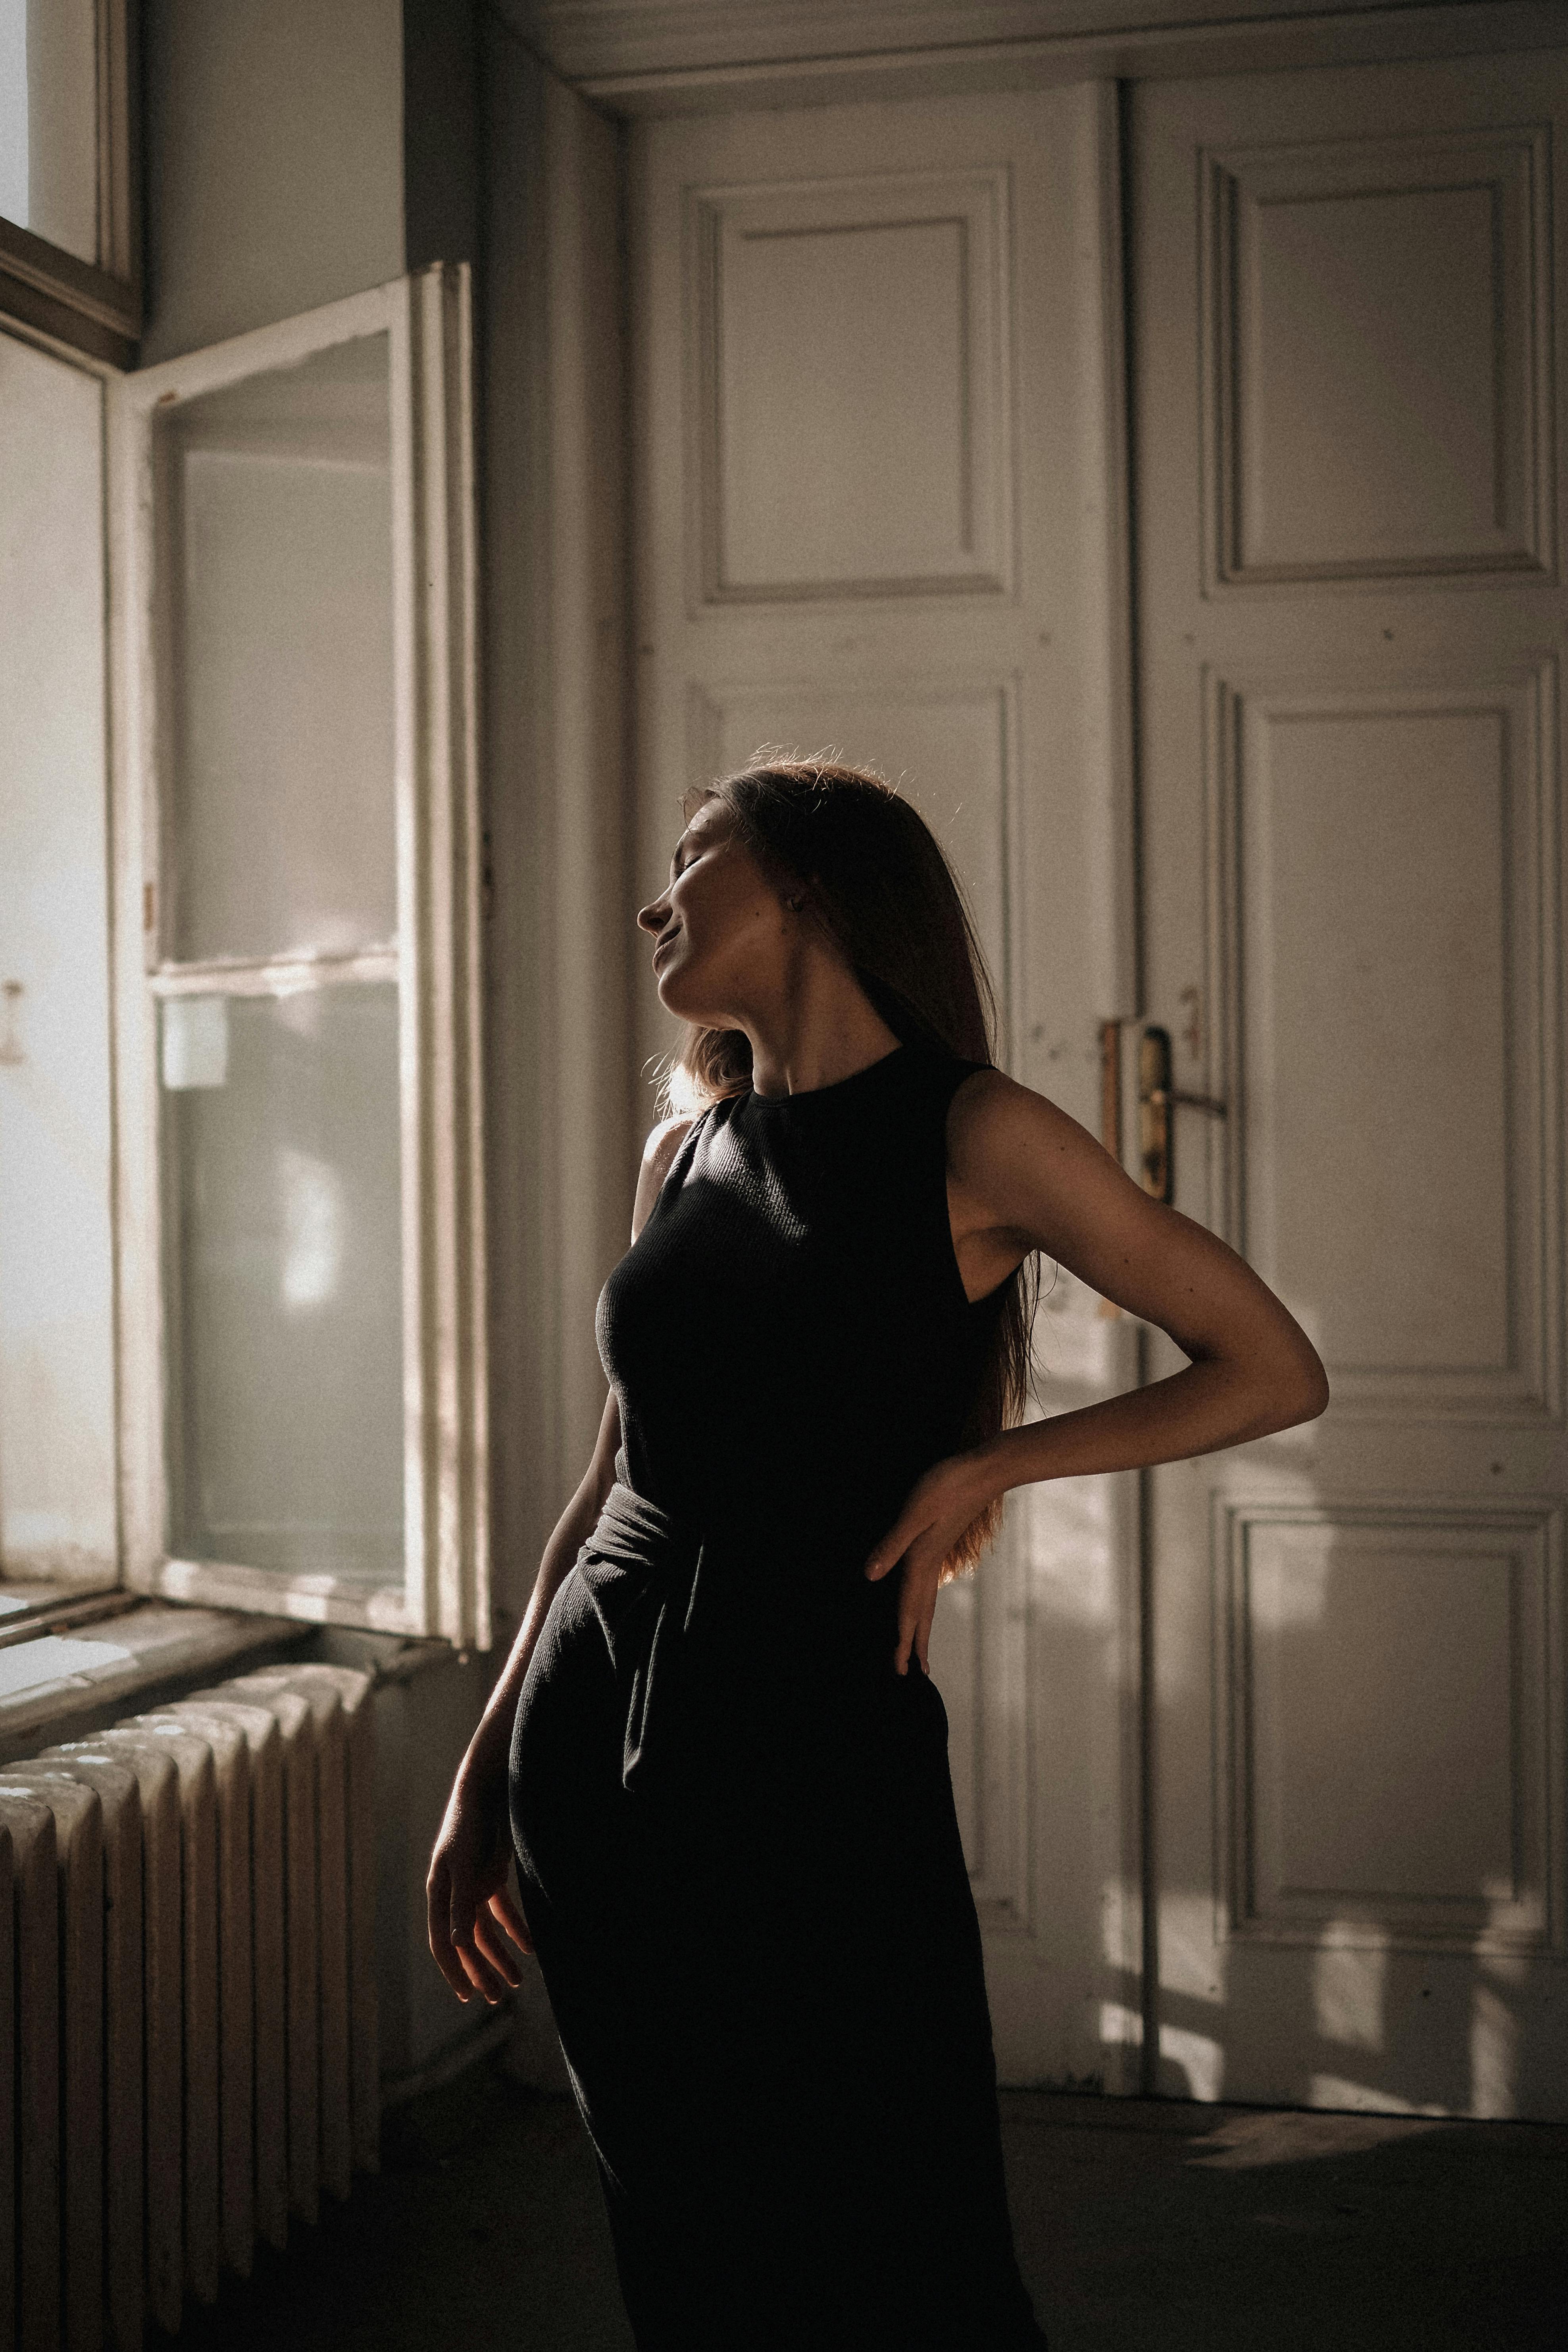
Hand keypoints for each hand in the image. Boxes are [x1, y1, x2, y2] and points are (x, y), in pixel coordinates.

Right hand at [427, 1753, 533, 2004]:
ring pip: (485, 1931)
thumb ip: (461, 1903)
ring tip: (518, 1981)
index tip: (468, 1997)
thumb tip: (456, 1944)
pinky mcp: (491, 1874)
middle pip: (466, 1942)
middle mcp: (454, 1893)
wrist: (487, 1787)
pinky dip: (515, 1928)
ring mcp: (473, 1884)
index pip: (443, 1942)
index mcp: (440, 1893)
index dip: (455, 1970)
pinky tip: (531, 1946)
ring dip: (500, 1955)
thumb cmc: (471, 1824)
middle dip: (481, 1971)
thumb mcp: (465, 1865)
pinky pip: (502, 1911)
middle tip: (497, 1998)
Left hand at [863, 1452, 993, 1676]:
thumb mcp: (914, 1513)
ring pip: (927, 1600)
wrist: (984, 1470)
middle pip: (920, 1613)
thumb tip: (869, 1576)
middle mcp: (929, 1563)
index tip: (902, 1672)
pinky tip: (922, 1596)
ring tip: (919, 1646)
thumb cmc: (948, 1486)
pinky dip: (924, 1601)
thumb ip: (892, 1544)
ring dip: (920, 1625)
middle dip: (914, 1643)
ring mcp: (937, 1554)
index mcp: (920, 1562)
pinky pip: (929, 1582)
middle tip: (914, 1673)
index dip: (902, 1642)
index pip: (908, 1611)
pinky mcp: (940, 1541)